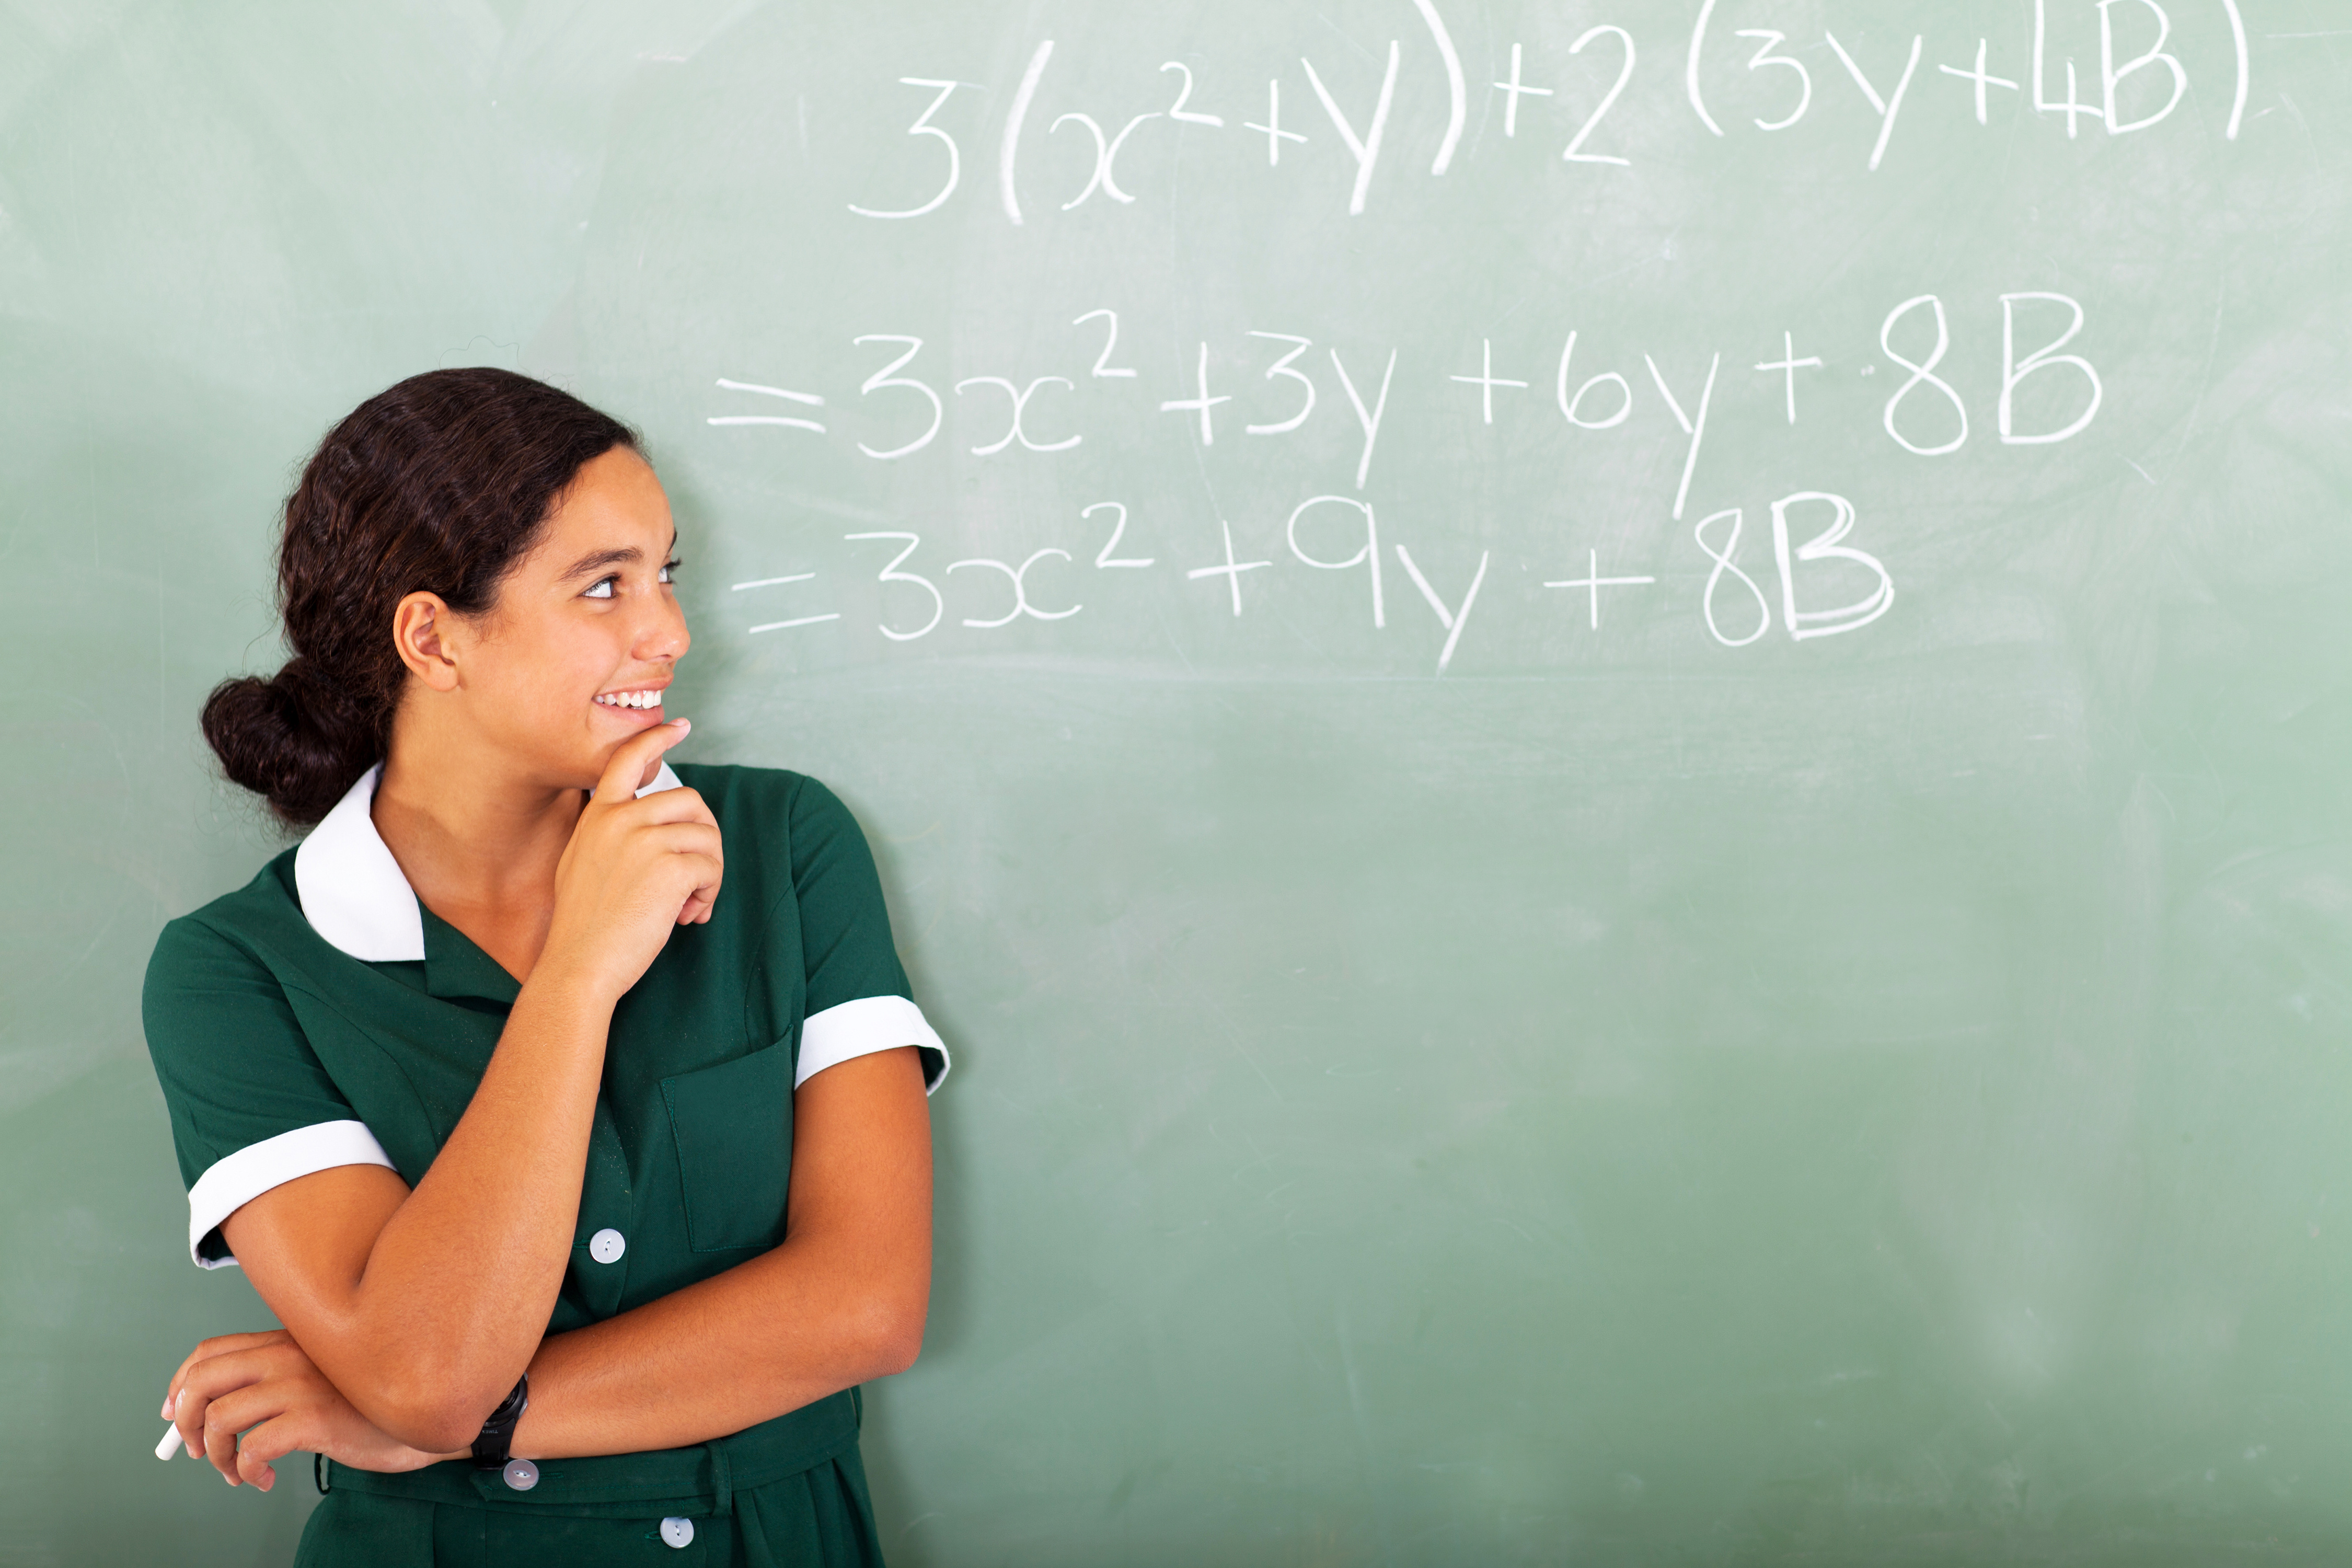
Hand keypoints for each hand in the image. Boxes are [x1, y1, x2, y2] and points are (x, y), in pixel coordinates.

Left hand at [163, 1330, 455, 1488]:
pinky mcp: (315, 1418)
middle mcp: (289, 1354)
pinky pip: (253, 1448)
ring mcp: (301, 1384)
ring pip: (221, 1418)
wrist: (426, 1413)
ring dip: (216, 1455)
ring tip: (235, 1472)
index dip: (181, 1384)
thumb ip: (278, 1378)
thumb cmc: (372, 1401)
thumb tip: (213, 1411)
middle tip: (196, 1448)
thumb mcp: (321, 1376)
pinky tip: (264, 1479)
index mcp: (288, 1340)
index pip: (210, 1351)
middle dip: (186, 1421)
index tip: (176, 1414)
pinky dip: (247, 1471)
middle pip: (203, 1380)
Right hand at [539, 719, 724, 1000]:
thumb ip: (613, 837)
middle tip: (697, 878)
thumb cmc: (585, 927)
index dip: (657, 739)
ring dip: (709, 873)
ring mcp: (644, 840)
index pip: (628, 760)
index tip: (681, 726)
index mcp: (598, 816)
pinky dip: (709, 893)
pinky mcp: (669, 867)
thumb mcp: (584, 864)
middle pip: (690, 802)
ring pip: (706, 836)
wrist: (578, 966)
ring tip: (689, 905)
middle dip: (704, 837)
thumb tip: (658, 828)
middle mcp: (620, 819)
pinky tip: (687, 917)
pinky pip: (710, 867)